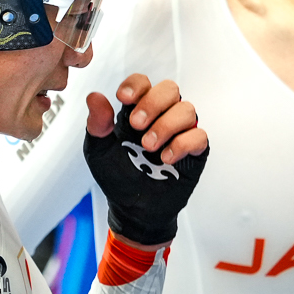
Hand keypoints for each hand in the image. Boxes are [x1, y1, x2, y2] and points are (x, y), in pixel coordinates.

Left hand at [83, 75, 208, 246]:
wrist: (133, 210)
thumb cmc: (116, 177)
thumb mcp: (98, 151)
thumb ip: (97, 124)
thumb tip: (94, 96)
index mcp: (137, 110)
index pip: (143, 83)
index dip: (136, 85)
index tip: (124, 98)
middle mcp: (161, 116)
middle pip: (169, 89)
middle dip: (153, 104)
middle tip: (137, 126)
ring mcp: (180, 132)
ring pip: (186, 110)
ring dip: (166, 126)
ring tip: (149, 147)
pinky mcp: (194, 151)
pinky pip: (199, 135)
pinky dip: (182, 144)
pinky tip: (166, 158)